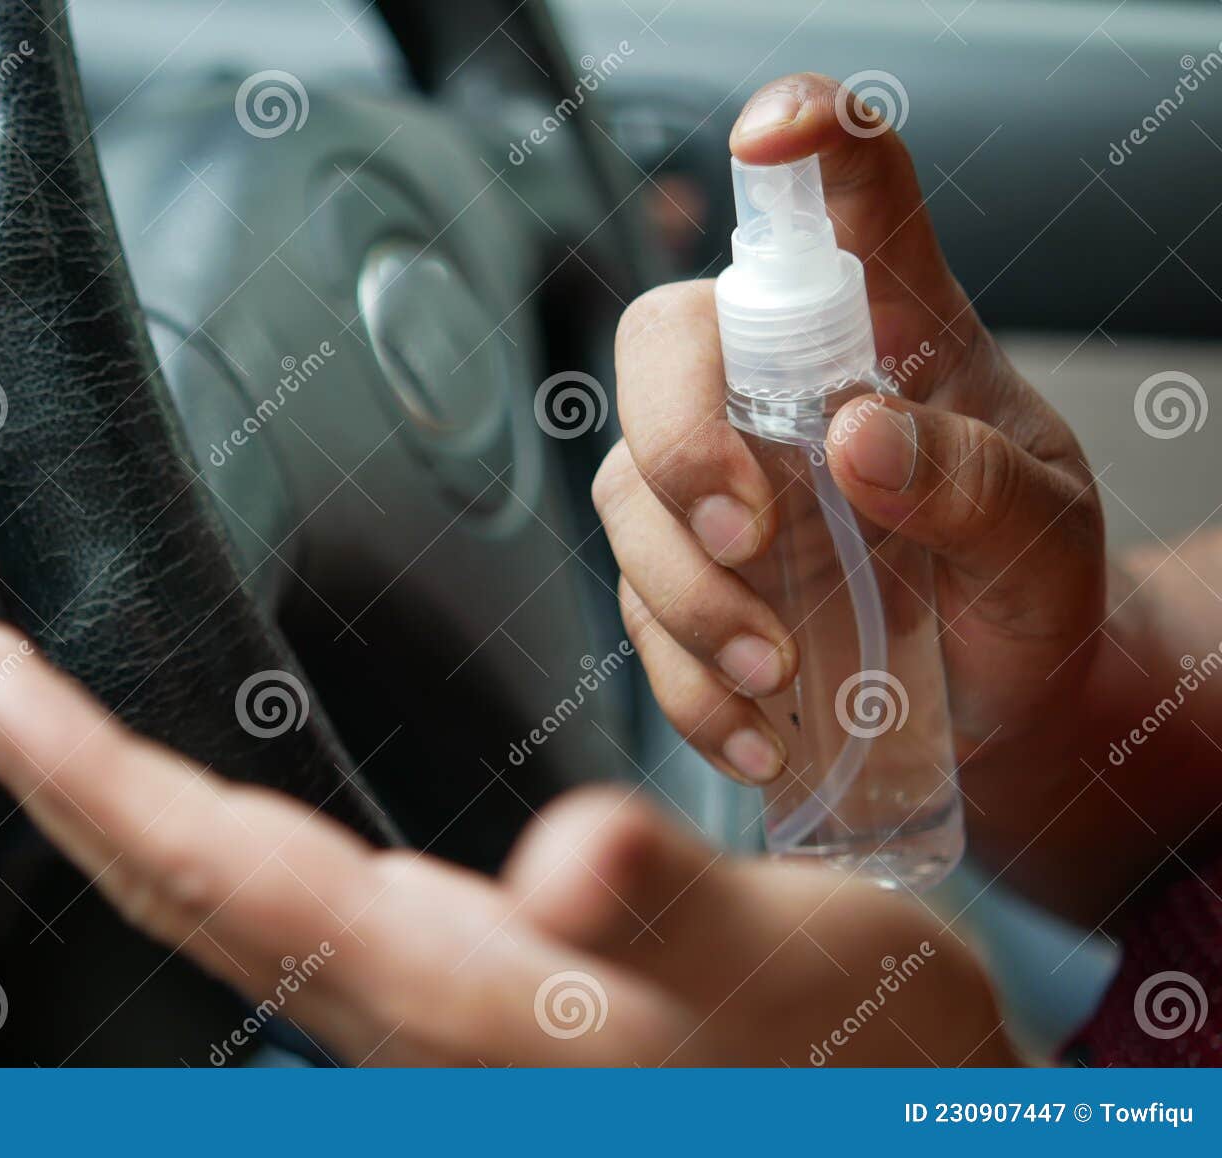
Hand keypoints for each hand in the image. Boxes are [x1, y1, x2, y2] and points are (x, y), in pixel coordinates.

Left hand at [0, 619, 1014, 1066]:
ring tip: (46, 726)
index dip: (81, 763)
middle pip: (178, 885)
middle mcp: (401, 1011)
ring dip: (114, 806)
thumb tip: (567, 863)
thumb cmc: (833, 1051)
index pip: (213, 863)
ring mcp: (413, 1014)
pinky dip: (198, 839)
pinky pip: (274, 912)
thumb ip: (662, 907)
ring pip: (213, 902)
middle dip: (56, 775)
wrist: (866, 1115)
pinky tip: (198, 813)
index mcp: (454, 992)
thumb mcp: (775, 959)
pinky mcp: (444, 1001)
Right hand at [591, 74, 1113, 913]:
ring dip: (685, 590)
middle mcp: (782, 390)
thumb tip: (856, 438)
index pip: (847, 197)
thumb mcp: (1048, 537)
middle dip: (680, 437)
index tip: (774, 133)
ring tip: (773, 673)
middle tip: (747, 534)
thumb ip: (973, 483)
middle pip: (666, 346)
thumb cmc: (1031, 589)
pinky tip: (756, 728)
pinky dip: (683, 679)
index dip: (804, 137)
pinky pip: (635, 610)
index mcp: (890, 333)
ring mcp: (725, 486)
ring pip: (630, 491)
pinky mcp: (689, 579)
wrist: (1005, 708)